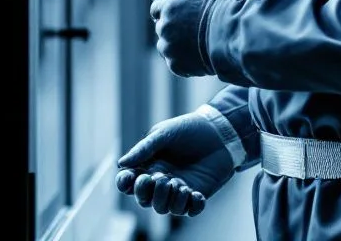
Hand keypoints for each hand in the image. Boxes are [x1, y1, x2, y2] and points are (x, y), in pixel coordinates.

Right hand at [116, 111, 234, 216]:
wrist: (220, 132)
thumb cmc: (189, 129)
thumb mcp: (164, 133)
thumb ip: (144, 149)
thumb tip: (121, 164)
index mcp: (149, 165)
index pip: (129, 183)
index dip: (125, 184)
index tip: (130, 177)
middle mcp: (161, 180)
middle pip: (145, 201)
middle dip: (149, 194)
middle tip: (161, 178)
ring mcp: (179, 189)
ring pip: (165, 209)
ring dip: (170, 200)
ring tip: (181, 185)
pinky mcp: (197, 194)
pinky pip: (190, 211)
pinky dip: (192, 206)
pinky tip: (196, 193)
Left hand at [147, 0, 244, 76]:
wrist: (245, 34)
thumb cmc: (226, 0)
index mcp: (166, 8)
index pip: (159, 3)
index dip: (176, 1)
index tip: (195, 2)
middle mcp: (163, 31)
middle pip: (162, 23)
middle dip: (176, 19)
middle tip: (202, 17)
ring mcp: (171, 52)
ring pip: (168, 42)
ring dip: (179, 37)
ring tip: (205, 33)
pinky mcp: (180, 68)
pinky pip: (177, 60)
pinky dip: (186, 55)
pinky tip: (205, 47)